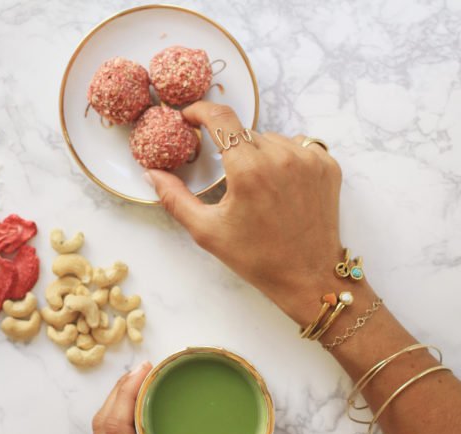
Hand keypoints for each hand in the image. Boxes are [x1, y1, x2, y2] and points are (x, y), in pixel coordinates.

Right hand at [146, 102, 342, 324]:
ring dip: (258, 154)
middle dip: (231, 149)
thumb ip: (174, 198)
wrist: (307, 277)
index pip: (220, 118)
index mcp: (249, 170)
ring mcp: (309, 159)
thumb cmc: (256, 257)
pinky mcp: (327, 165)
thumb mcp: (207, 231)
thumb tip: (151, 173)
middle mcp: (282, 157)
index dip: (200, 111)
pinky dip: (284, 159)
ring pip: (271, 139)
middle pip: (244, 134)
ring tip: (260, 189)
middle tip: (231, 181)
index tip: (190, 117)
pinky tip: (282, 187)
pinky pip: (297, 146)